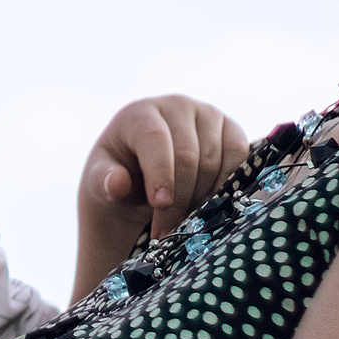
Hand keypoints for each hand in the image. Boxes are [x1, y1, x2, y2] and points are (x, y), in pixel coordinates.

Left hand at [77, 96, 247, 287]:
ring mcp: (207, 114)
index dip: (161, 174)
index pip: (155, 139)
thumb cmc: (119, 174)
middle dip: (180, 198)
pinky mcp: (231, 129)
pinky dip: (228, 183)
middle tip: (170, 231)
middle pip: (188, 155)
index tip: (160, 205)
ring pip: (215, 158)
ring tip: (187, 221)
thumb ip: (104, 181)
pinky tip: (211, 204)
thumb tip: (117, 183)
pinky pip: (239, 155)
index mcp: (139, 113)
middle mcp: (175, 106)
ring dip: (204, 196)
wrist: (144, 171)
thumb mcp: (99, 179)